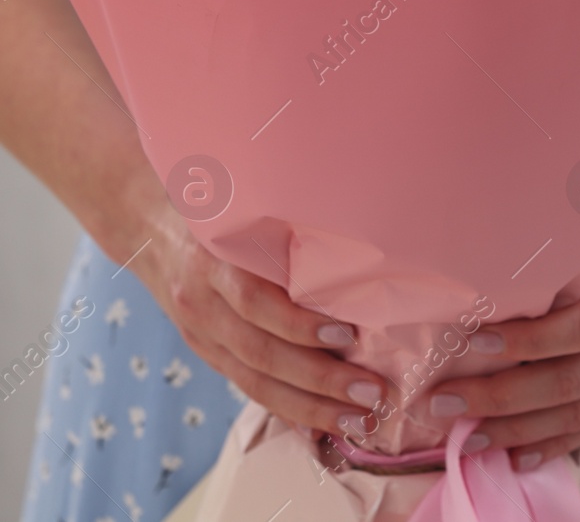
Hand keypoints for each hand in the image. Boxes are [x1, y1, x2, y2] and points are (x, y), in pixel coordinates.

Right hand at [133, 204, 390, 434]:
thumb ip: (285, 231)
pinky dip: (285, 409)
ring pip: (254, 381)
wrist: (150, 231)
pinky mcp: (205, 353)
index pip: (255, 301)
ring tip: (357, 420)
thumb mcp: (244, 211)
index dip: (300, 323)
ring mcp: (200, 334)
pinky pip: (247, 387)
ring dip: (309, 407)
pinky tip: (321, 425)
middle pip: (260, 352)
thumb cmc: (219, 213)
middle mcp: (201, 303)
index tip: (349, 334)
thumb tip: (357, 256)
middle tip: (371, 392)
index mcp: (212, 262)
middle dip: (319, 379)